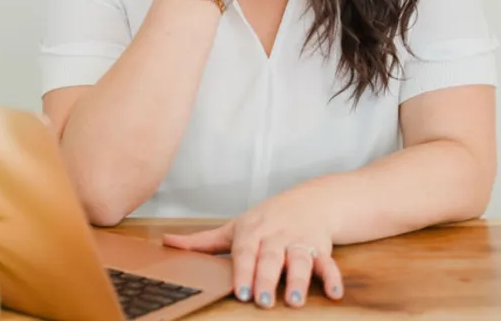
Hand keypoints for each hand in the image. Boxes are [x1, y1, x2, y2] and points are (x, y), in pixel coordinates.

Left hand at [161, 190, 343, 308]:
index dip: (242, 270)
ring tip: (294, 301)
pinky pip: (329, 263)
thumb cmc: (267, 218)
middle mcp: (276, 236)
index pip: (245, 251)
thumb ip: (203, 241)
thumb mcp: (235, 226)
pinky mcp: (321, 247)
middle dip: (266, 278)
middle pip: (271, 258)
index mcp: (252, 231)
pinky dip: (333, 277)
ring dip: (299, 281)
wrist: (312, 200)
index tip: (239, 290)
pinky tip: (334, 293)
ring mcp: (300, 241)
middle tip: (261, 300)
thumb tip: (166, 242)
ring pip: (300, 260)